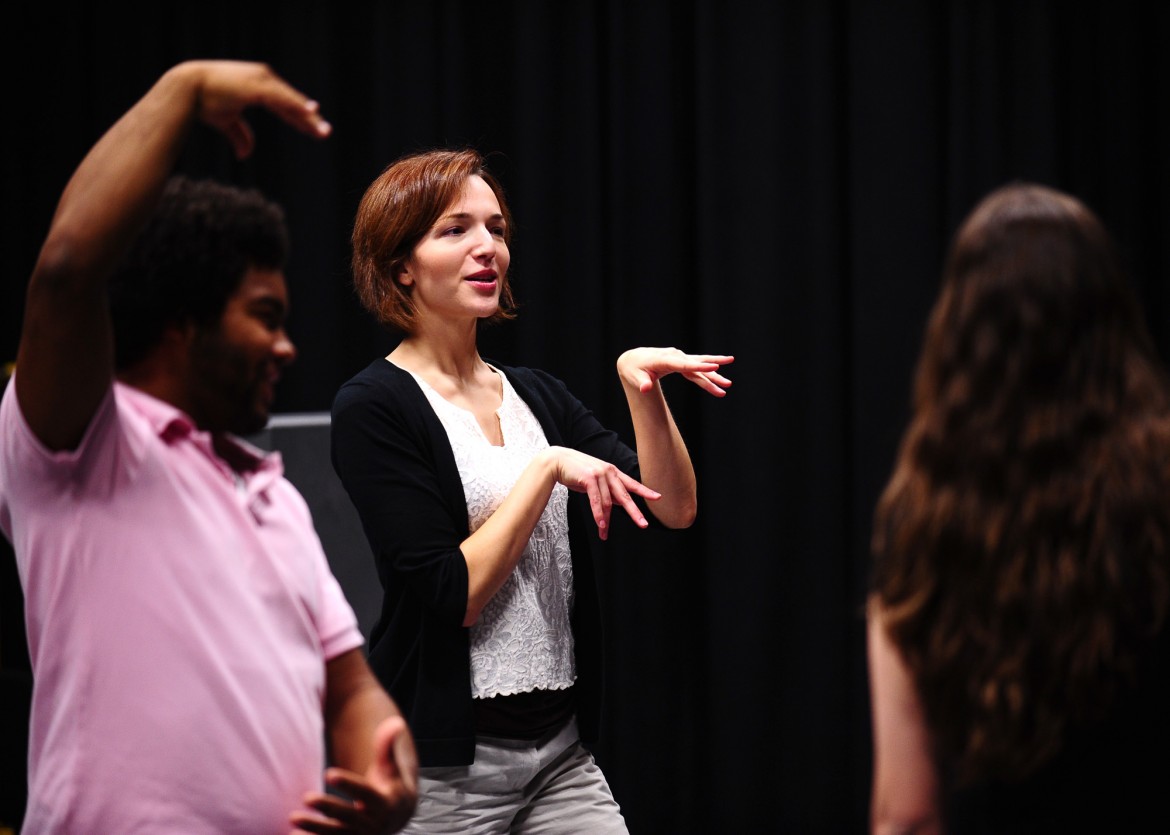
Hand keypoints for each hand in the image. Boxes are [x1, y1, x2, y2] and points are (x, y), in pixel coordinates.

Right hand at [175, 60, 331, 158]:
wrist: (186, 90)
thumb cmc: (204, 102)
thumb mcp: (226, 121)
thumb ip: (239, 135)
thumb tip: (246, 155)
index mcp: (259, 86)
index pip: (285, 105)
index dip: (299, 118)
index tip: (314, 129)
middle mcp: (264, 79)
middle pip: (292, 103)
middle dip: (308, 119)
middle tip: (326, 133)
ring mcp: (262, 80)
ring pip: (290, 102)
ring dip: (307, 117)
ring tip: (323, 131)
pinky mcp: (258, 86)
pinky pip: (283, 99)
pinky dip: (297, 106)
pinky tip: (311, 113)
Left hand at [290, 716, 418, 833]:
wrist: (396, 816)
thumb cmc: (389, 784)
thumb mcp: (390, 767)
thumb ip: (387, 747)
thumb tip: (395, 722)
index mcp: (385, 802)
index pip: (365, 792)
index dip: (348, 784)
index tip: (328, 773)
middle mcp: (373, 823)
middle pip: (348, 815)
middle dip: (328, 807)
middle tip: (306, 797)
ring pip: (336, 833)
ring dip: (315, 828)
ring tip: (294, 817)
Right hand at [548, 447, 661, 539]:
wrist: (558, 461)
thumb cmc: (577, 471)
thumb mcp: (596, 479)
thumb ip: (608, 489)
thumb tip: (618, 503)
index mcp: (613, 472)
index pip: (632, 483)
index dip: (645, 491)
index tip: (658, 497)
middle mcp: (609, 472)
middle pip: (625, 496)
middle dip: (634, 512)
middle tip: (643, 524)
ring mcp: (600, 475)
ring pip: (608, 502)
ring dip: (606, 520)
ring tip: (604, 533)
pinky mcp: (589, 479)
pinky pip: (596, 501)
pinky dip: (598, 514)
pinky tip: (601, 524)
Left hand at [617, 347, 733, 396]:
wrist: (635, 359)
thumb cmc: (635, 369)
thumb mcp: (635, 377)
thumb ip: (642, 383)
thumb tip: (645, 389)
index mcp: (664, 359)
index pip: (684, 364)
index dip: (700, 367)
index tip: (715, 367)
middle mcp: (674, 356)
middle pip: (696, 366)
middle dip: (712, 376)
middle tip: (727, 384)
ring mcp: (679, 357)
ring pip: (700, 365)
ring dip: (714, 374)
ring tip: (728, 383)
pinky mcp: (682, 361)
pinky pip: (697, 364)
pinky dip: (709, 367)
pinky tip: (720, 370)